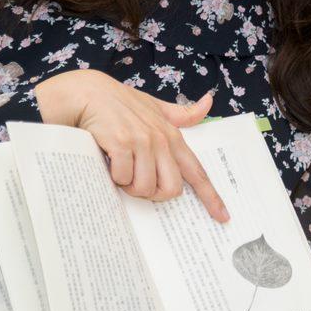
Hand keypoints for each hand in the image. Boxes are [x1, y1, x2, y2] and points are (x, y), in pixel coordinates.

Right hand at [33, 70, 228, 222]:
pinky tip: (108, 162)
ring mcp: (143, 141)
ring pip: (145, 187)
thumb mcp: (154, 106)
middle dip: (154, 194)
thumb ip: (180, 113)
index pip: (197, 171)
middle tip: (137, 184)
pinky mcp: (123, 143)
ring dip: (129, 186)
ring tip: (120, 168)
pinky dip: (114, 177)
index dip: (211, 197)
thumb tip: (208, 103)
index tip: (222, 217)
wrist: (87, 93)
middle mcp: (161, 140)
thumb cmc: (119, 102)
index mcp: (172, 136)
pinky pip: (123, 178)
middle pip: (171, 189)